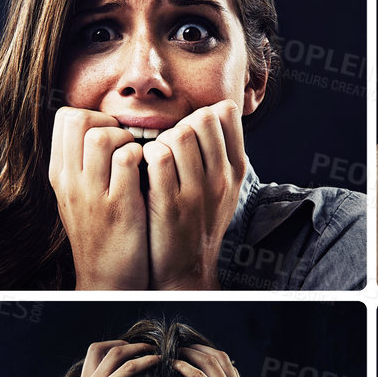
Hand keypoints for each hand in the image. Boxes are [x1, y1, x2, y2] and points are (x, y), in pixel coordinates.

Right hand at [49, 107, 149, 289]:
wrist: (107, 280)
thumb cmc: (103, 236)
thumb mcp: (80, 198)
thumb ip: (85, 165)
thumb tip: (101, 130)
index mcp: (60, 175)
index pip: (65, 119)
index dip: (94, 116)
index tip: (113, 133)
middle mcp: (71, 181)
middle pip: (77, 119)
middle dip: (108, 120)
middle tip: (128, 142)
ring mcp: (93, 194)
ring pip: (101, 136)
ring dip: (127, 138)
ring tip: (139, 157)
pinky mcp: (119, 208)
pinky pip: (127, 161)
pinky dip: (143, 156)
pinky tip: (150, 171)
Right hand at [54, 341, 159, 376]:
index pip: (92, 358)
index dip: (109, 350)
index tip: (127, 354)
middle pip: (100, 348)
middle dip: (123, 344)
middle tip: (142, 347)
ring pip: (115, 354)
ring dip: (137, 348)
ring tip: (154, 350)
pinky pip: (127, 369)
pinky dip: (143, 361)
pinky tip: (157, 361)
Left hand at [145, 100, 246, 289]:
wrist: (185, 268)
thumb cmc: (198, 222)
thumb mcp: (223, 189)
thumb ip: (222, 151)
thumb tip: (222, 108)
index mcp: (235, 171)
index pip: (226, 115)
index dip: (202, 112)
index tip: (189, 129)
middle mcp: (221, 179)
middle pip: (202, 118)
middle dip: (179, 122)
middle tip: (167, 143)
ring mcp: (197, 191)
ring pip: (179, 133)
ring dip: (159, 138)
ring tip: (155, 157)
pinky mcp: (170, 202)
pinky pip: (157, 155)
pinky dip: (144, 154)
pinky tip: (141, 168)